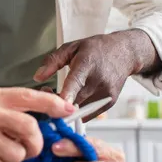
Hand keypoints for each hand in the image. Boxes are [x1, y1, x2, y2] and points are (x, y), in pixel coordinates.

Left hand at [34, 29, 160, 108]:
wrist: (125, 53)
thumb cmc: (96, 48)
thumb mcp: (71, 47)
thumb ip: (52, 61)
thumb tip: (37, 77)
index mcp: (87, 63)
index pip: (76, 82)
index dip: (67, 95)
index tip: (59, 105)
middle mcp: (98, 80)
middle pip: (74, 101)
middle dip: (57, 102)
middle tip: (48, 92)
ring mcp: (106, 93)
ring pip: (80, 110)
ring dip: (68, 108)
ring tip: (64, 94)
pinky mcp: (109, 102)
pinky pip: (88, 114)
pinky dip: (79, 110)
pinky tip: (76, 98)